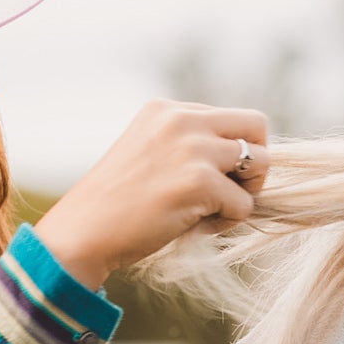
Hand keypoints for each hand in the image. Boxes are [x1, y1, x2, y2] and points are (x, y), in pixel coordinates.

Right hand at [32, 100, 269, 291]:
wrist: (83, 233)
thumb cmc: (116, 206)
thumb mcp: (150, 155)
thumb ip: (188, 146)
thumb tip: (247, 159)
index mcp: (166, 109)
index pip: (231, 118)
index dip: (231, 153)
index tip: (207, 180)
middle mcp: (181, 119)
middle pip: (256, 126)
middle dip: (254, 163)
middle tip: (231, 193)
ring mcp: (192, 148)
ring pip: (260, 164)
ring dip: (244, 194)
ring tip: (211, 212)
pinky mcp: (200, 182)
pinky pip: (245, 204)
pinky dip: (228, 222)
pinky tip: (196, 227)